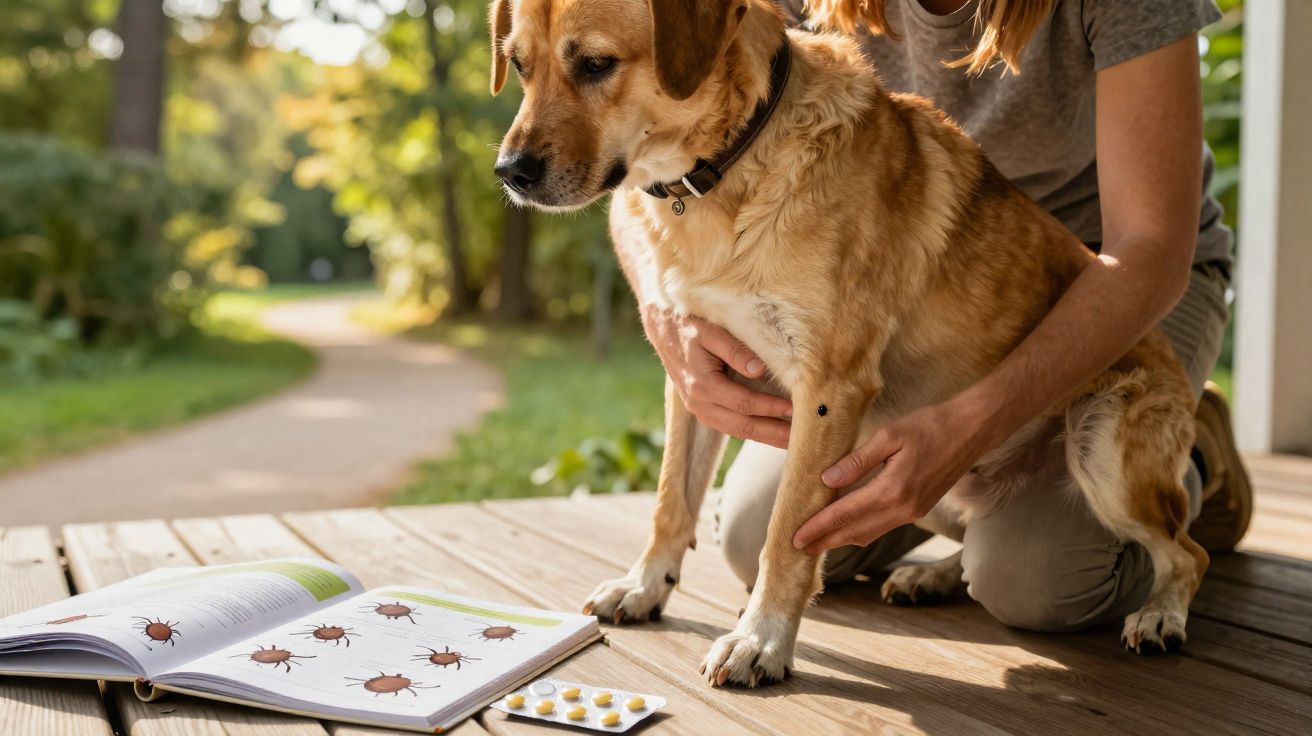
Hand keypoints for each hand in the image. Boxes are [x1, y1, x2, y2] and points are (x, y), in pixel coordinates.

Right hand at [640, 304, 792, 447]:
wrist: (664, 330)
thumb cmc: (690, 326)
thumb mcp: (711, 331)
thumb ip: (735, 350)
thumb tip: (759, 370)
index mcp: (702, 385)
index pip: (744, 403)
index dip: (770, 408)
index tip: (795, 409)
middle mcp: (699, 403)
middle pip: (743, 426)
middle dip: (774, 433)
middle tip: (802, 438)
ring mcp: (700, 410)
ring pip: (737, 432)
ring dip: (766, 438)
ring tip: (793, 443)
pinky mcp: (704, 411)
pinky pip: (731, 428)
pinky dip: (754, 433)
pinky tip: (773, 435)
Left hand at [792, 396, 997, 554]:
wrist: (972, 430)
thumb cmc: (930, 426)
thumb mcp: (889, 435)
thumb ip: (857, 461)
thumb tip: (827, 481)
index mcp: (893, 490)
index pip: (845, 514)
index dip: (818, 527)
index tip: (795, 538)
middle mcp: (903, 509)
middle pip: (855, 532)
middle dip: (825, 542)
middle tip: (798, 549)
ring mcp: (913, 512)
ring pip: (869, 533)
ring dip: (842, 540)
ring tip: (818, 543)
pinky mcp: (919, 510)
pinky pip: (883, 527)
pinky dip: (861, 531)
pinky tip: (848, 528)